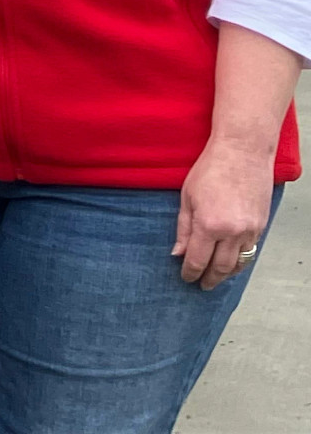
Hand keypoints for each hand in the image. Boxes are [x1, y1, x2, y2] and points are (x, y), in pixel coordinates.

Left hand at [175, 134, 273, 289]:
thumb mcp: (187, 197)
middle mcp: (232, 232)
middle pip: (220, 267)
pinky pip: (250, 251)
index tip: (186, 278)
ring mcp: (250, 231)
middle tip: (202, 285)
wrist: (242, 153)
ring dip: (227, 274)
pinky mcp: (262, 226)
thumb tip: (178, 253)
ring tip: (216, 279)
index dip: (190, 272)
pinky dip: (240, 261)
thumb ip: (183, 229)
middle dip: (210, 279)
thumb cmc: (210, 169)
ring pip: (239, 263)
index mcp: (208, 225)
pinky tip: (232, 263)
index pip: (197, 259)